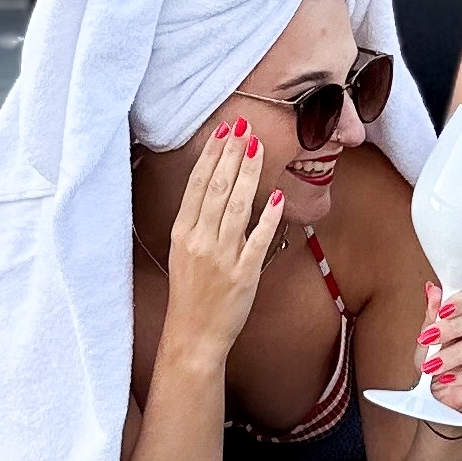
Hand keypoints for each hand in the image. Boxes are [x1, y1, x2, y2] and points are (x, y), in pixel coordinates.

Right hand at [162, 123, 284, 365]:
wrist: (193, 335)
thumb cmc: (190, 292)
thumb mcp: (184, 251)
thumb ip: (198, 221)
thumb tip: (216, 185)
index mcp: (182, 233)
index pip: (199, 185)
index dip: (212, 155)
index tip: (224, 131)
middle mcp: (200, 241)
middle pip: (218, 188)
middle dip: (232, 153)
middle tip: (245, 125)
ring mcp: (222, 257)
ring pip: (237, 207)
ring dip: (249, 174)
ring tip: (259, 147)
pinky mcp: (244, 274)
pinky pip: (258, 239)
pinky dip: (269, 217)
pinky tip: (278, 196)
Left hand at [412, 280, 461, 421]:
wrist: (442, 393)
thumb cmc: (439, 359)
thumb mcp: (430, 335)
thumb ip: (434, 313)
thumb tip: (433, 290)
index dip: (461, 301)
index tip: (441, 311)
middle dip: (454, 327)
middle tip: (430, 338)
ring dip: (455, 354)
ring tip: (433, 364)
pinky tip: (451, 378)